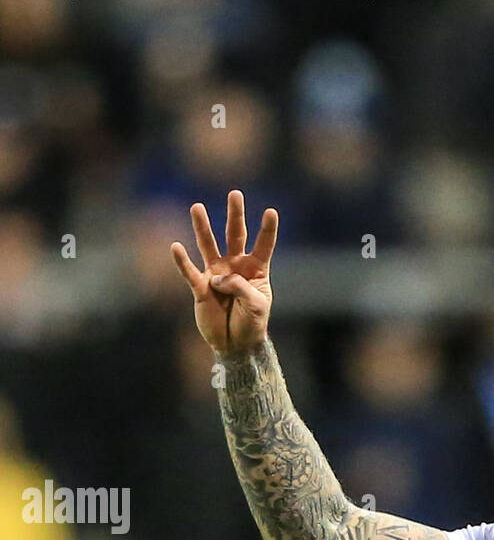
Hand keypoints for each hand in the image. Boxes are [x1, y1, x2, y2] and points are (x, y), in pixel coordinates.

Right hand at [170, 189, 278, 353]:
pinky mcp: (200, 287)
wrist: (235, 345)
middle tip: (235, 194)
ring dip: (203, 228)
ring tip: (197, 207)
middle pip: (235, 236)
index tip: (271, 211)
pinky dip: (182, 261)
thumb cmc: (251, 323)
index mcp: (255, 269)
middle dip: (235, 215)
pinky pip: (190, 272)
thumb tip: (218, 278)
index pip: (263, 245)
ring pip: (209, 246)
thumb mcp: (256, 306)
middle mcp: (235, 266)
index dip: (267, 230)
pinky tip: (176, 247)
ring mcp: (216, 274)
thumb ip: (240, 287)